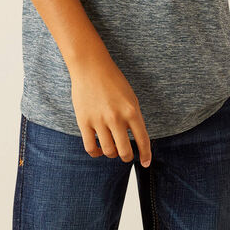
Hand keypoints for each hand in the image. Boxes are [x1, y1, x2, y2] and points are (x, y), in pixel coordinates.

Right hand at [68, 50, 152, 168]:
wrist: (91, 67)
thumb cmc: (113, 81)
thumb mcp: (130, 97)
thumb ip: (134, 118)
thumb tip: (137, 140)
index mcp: (131, 110)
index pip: (142, 140)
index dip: (146, 155)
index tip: (146, 163)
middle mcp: (116, 117)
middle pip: (125, 152)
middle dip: (128, 157)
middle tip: (127, 155)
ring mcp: (99, 120)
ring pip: (109, 151)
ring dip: (112, 154)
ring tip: (113, 149)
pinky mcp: (84, 122)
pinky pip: (91, 148)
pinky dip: (97, 153)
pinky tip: (99, 150)